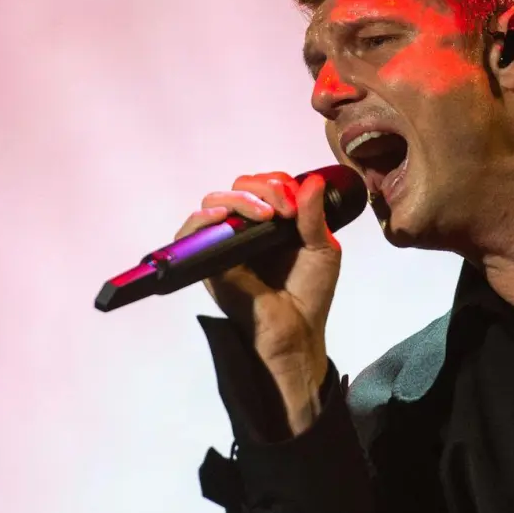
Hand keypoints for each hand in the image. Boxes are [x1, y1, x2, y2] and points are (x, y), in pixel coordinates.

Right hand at [174, 171, 341, 433]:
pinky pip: (192, 232)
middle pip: (238, 187)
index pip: (264, 185)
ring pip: (214, 203)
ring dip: (239, 200)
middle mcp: (244, 228)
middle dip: (262, 189)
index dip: (277, 186)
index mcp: (271, 222)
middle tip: (283, 210)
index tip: (295, 206)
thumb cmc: (309, 294)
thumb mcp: (321, 249)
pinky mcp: (207, 263)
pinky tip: (223, 216)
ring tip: (263, 214)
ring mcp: (224, 244)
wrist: (296, 333)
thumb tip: (313, 179)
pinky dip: (203, 218)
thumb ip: (314, 215)